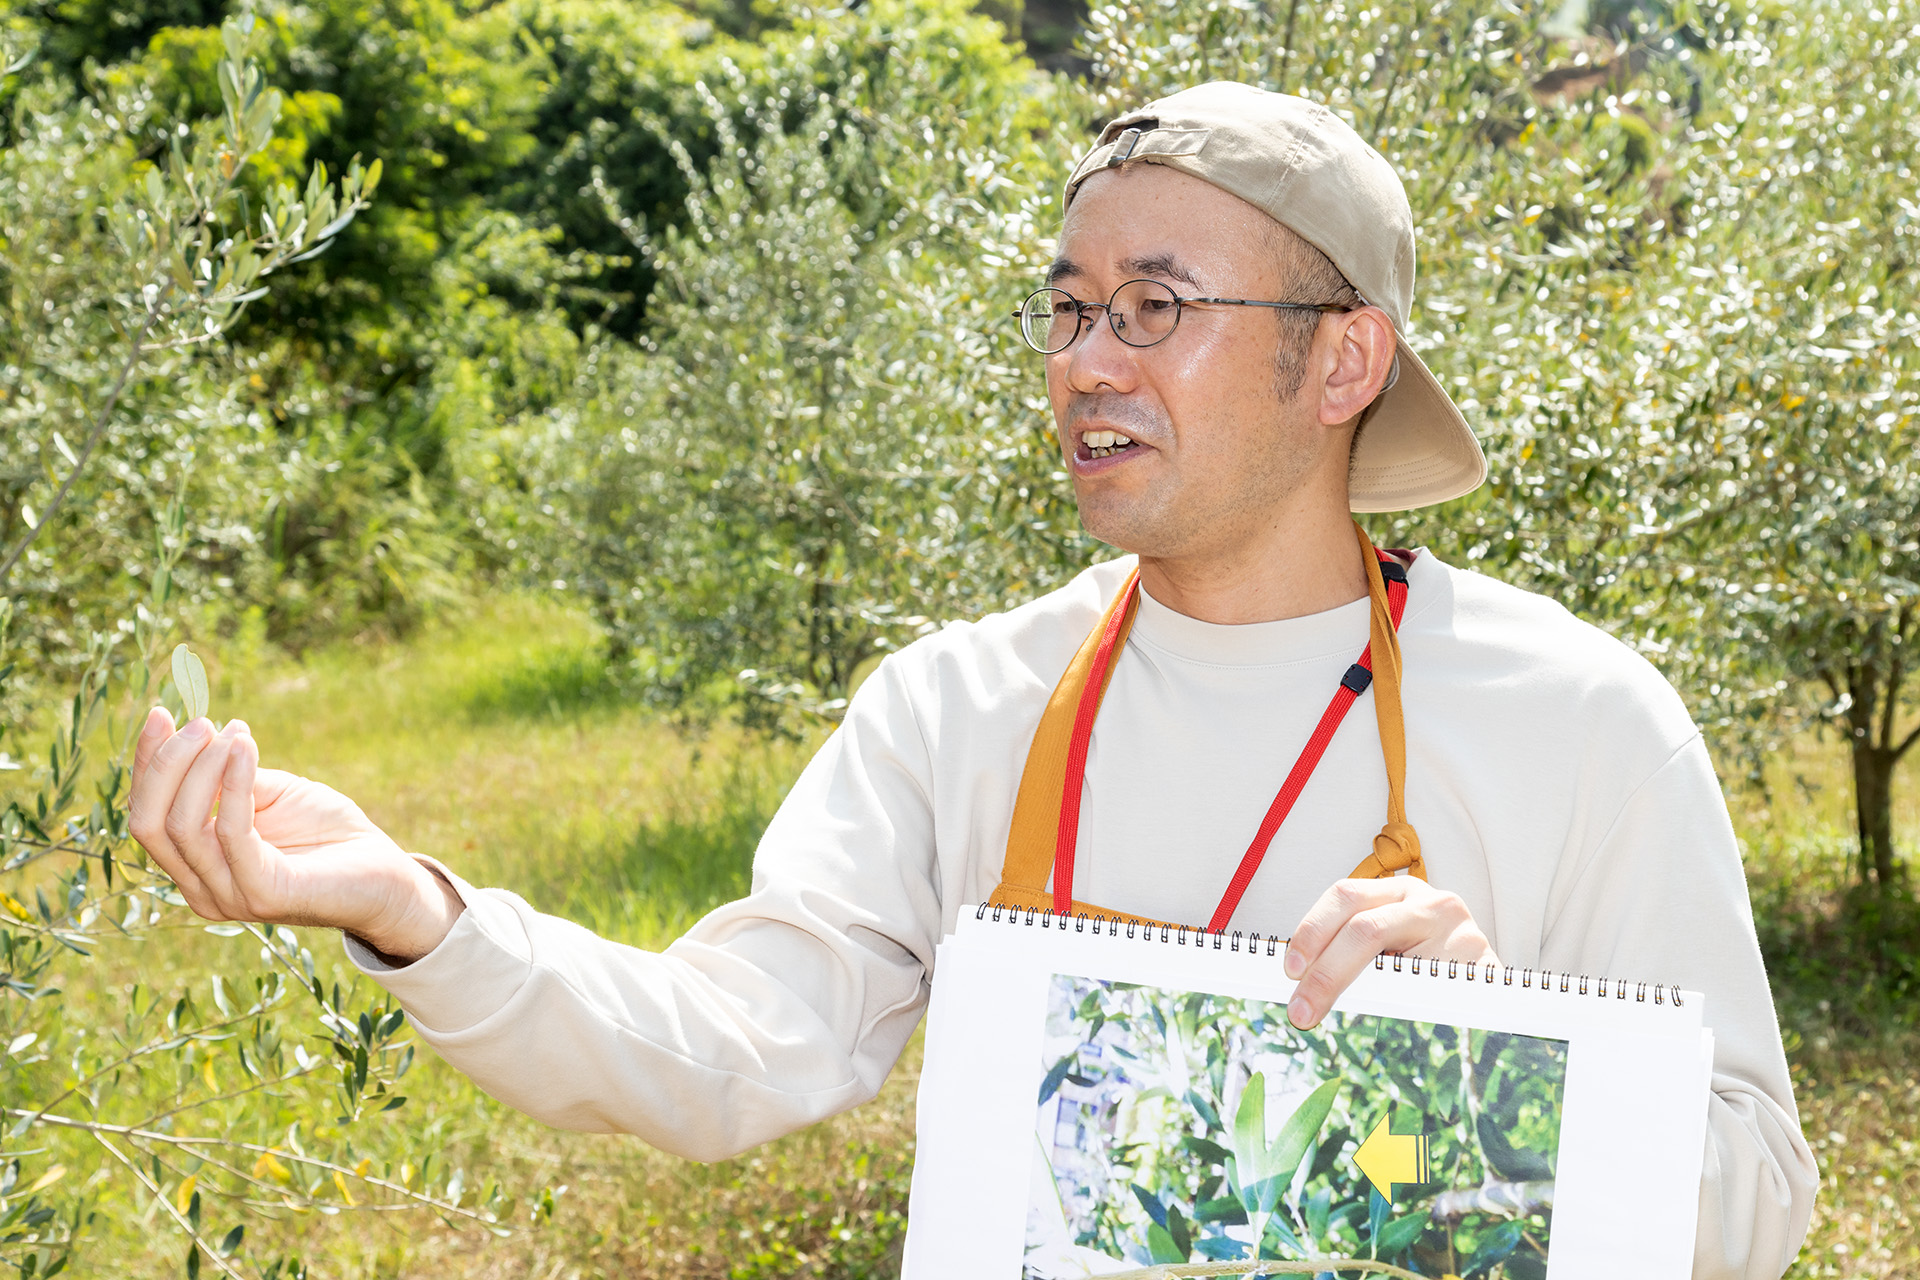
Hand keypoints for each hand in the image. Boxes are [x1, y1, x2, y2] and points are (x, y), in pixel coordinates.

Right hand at [126, 708, 463, 960]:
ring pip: (184, 826)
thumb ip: (228, 779)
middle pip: (150, 824)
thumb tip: (200, 740)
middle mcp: (202, 888)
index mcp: (195, 866)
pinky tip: (245, 749)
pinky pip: (232, 833)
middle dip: (167, 764)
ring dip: (202, 768)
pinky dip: (233, 784)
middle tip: (201, 723)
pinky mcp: (263, 894)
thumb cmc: (327, 832)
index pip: (147, 815)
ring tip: (233, 732)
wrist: (387, 874)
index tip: (161, 714)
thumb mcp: (270, 794)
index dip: (148, 763)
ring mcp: (229, 896)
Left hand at [1282, 876, 1495, 1028]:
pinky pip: (1438, 993)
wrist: (1493, 990)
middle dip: (1325, 973)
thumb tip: (1297, 987)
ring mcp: (1463, 934)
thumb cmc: (1426, 968)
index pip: (1345, 896)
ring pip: (1400, 965)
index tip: (1290, 970)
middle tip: (1302, 1012)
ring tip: (1342, 1023)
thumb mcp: (1390, 948)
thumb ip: (1352, 955)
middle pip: (1365, 927)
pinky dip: (1411, 1012)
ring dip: (1364, 998)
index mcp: (1398, 892)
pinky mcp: (1487, 968)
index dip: (1312, 930)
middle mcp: (1432, 903)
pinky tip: (1393, 1029)